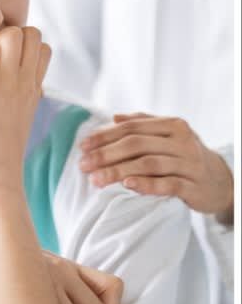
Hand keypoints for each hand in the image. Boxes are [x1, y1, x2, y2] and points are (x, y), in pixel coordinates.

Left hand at [0, 26, 51, 191]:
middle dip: (7, 36)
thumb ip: (17, 97)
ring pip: (11, 32)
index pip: (42, 47)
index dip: (21, 47)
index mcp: (34, 88)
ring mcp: (6, 83)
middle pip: (31, 33)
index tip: (0, 66)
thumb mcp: (18, 118)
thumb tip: (6, 85)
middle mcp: (25, 81)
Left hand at [79, 112, 233, 218]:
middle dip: (106, 154)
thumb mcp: (169, 135)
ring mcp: (190, 164)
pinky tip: (127, 185)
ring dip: (118, 171)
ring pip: (148, 164)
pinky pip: (167, 184)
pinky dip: (146, 184)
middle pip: (137, 145)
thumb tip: (114, 117)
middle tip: (84, 165)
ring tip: (96, 179)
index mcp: (173, 125)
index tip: (82, 147)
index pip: (132, 127)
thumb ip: (143, 123)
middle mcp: (182, 142)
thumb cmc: (185, 155)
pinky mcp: (194, 186)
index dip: (104, 136)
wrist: (220, 181)